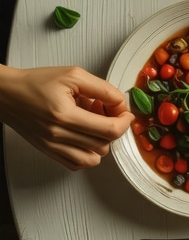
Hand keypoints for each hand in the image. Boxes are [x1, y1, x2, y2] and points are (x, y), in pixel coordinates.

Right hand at [0, 65, 133, 169]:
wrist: (7, 94)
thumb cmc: (34, 83)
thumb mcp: (73, 76)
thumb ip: (103, 89)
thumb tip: (121, 103)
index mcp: (64, 115)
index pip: (110, 130)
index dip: (124, 121)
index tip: (125, 112)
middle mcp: (58, 135)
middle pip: (105, 144)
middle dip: (113, 127)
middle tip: (104, 111)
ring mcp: (53, 147)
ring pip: (95, 158)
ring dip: (102, 142)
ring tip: (93, 124)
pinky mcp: (50, 152)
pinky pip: (79, 164)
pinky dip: (88, 153)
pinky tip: (84, 136)